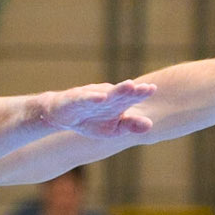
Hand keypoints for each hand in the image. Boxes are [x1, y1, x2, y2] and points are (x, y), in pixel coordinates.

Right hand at [40, 79, 156, 139]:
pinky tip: (102, 98)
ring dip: (117, 90)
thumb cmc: (91, 121)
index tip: (152, 89)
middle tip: (146, 88)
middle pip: (121, 93)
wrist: (62, 115)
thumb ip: (130, 125)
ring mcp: (90, 96)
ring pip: (105, 93)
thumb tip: (150, 125)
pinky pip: (85, 98)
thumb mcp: (113, 129)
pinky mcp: (75, 99)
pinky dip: (93, 98)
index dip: (141, 93)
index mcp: (117, 102)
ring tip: (130, 86)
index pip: (131, 97)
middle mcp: (106, 96)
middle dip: (133, 90)